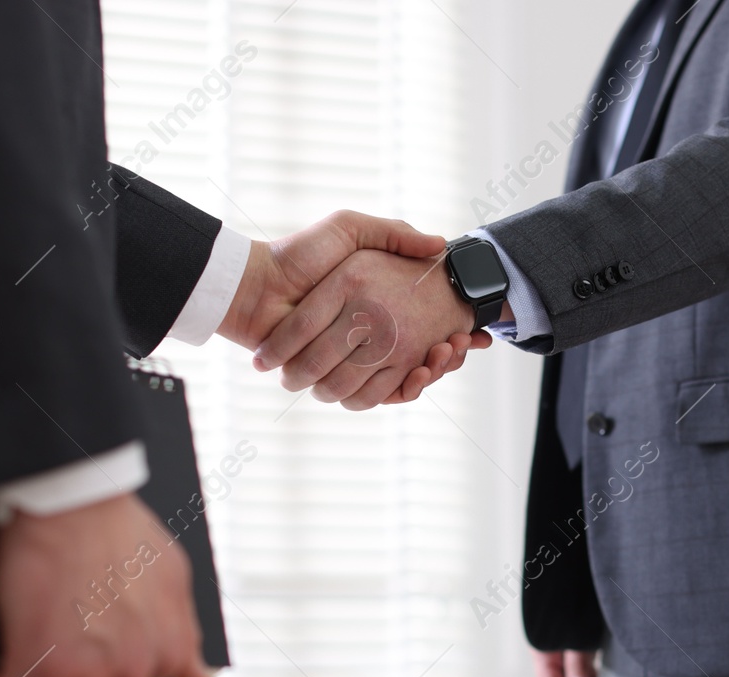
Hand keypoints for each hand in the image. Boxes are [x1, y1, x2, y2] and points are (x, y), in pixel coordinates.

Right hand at [0, 494, 211, 676]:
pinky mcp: (46, 669)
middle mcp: (137, 674)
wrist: (76, 499)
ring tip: (5, 657)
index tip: (60, 660)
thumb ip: (182, 635)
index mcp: (169, 656)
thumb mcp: (172, 579)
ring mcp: (94, 676)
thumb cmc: (116, 528)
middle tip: (30, 653)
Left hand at [252, 248, 491, 410]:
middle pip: (424, 353)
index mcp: (372, 304)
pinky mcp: (342, 380)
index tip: (472, 325)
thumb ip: (390, 233)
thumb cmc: (298, 254)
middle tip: (468, 341)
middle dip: (449, 352)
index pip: (424, 321)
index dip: (451, 327)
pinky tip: (422, 372)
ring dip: (435, 369)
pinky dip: (406, 390)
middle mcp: (368, 334)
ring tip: (448, 352)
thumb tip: (439, 243)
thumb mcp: (349, 229)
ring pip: (410, 376)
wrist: (256, 288)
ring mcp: (356, 358)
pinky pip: (383, 395)